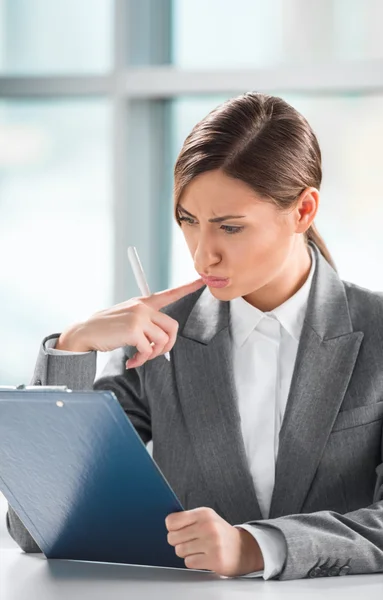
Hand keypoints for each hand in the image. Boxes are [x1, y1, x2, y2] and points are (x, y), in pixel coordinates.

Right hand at [56, 278, 203, 365]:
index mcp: (144, 302)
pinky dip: (140, 360)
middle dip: (168, 345)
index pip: (170, 293)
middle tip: (154, 354)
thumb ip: (146, 324)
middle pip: (173, 326)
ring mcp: (139, 317)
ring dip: (151, 355)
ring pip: (161, 341)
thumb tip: (162, 345)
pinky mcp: (133, 330)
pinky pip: (147, 350)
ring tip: (138, 358)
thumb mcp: (128, 318)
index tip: (202, 280)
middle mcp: (143, 307)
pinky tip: (130, 361)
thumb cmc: (107, 328)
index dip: (188, 287)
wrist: (85, 331)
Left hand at [165, 507, 263, 576]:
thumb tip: (167, 523)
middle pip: (172, 537)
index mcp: (204, 513)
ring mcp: (212, 543)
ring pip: (180, 551)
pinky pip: (189, 562)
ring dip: (186, 552)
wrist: (242, 548)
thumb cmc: (219, 533)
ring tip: (197, 548)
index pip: (172, 521)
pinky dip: (193, 561)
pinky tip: (203, 556)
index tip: (177, 529)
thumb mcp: (207, 518)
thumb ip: (188, 519)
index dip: (171, 527)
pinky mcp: (214, 559)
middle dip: (177, 541)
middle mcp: (208, 526)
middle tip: (188, 540)